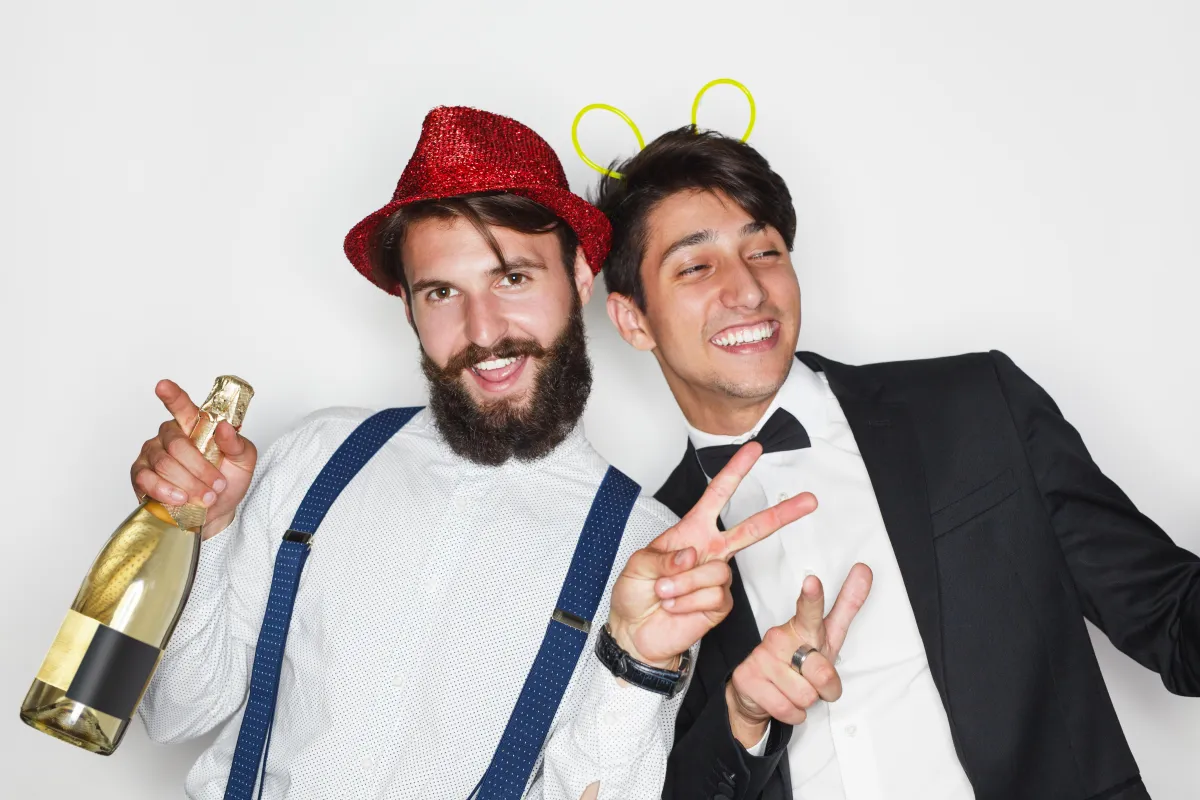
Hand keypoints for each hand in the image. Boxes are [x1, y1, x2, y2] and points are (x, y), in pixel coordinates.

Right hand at [129, 379, 257, 538]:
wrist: (216, 512)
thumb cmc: (228, 481)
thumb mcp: (243, 461)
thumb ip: (236, 443)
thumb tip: (224, 427)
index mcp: (194, 426)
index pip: (182, 406)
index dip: (172, 395)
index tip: (163, 385)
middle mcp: (170, 436)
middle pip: (177, 444)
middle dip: (200, 468)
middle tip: (217, 485)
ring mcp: (152, 454)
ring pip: (164, 463)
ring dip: (188, 483)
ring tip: (205, 497)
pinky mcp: (140, 475)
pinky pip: (146, 479)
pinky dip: (165, 491)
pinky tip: (179, 498)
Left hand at [608, 442, 817, 667]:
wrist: (636, 633)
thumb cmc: (634, 594)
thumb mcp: (637, 566)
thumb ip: (663, 557)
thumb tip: (692, 555)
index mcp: (691, 532)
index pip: (717, 496)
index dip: (735, 472)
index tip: (754, 450)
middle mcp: (710, 552)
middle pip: (752, 529)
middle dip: (781, 515)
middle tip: (809, 500)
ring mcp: (718, 578)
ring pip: (718, 572)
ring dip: (685, 584)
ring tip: (665, 592)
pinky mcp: (721, 605)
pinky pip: (714, 597)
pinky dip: (689, 602)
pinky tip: (676, 607)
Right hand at [727, 564, 872, 746]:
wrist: (757, 692)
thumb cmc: (798, 661)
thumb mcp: (827, 637)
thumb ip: (847, 606)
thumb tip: (866, 569)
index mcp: (803, 626)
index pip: (810, 610)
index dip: (813, 597)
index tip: (812, 581)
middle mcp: (780, 637)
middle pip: (822, 672)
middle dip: (825, 686)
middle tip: (814, 681)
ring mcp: (761, 656)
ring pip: (805, 696)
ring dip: (806, 701)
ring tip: (794, 690)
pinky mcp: (747, 678)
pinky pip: (787, 709)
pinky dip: (792, 714)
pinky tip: (782, 700)